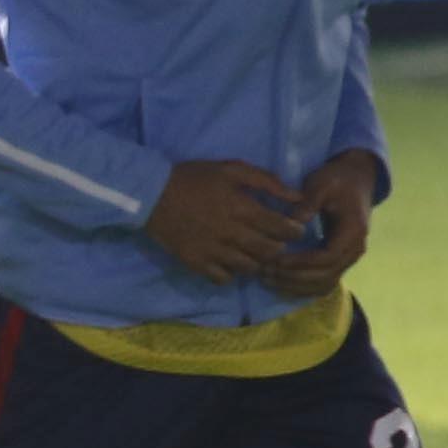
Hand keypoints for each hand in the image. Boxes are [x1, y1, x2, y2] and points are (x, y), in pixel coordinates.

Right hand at [146, 157, 310, 283]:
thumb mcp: (231, 169)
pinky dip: (231, 274)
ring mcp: (212, 251)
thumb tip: (296, 196)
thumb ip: (266, 181)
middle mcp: (229, 232)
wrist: (151, 194)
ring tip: (256, 254)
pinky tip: (231, 263)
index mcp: (240, 207)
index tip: (295, 229)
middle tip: (278, 243)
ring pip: (248, 267)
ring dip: (258, 262)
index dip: (293, 230)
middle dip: (279, 248)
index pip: (278, 227)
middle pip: (267, 251)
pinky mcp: (196, 263)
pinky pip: (222, 278)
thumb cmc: (194, 178)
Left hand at [262, 149, 383, 294]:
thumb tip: (296, 222)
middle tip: (266, 272)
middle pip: (325, 275)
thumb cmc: (337, 179)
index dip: (301, 262)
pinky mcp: (340, 262)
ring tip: (268, 279)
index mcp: (353, 231)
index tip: (277, 259)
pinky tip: (279, 283)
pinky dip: (302, 288)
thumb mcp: (323, 183)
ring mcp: (349, 258)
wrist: (356, 180)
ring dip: (295, 286)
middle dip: (294, 277)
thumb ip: (309, 201)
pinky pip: (323, 283)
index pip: (327, 256)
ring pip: (323, 284)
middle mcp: (355, 249)